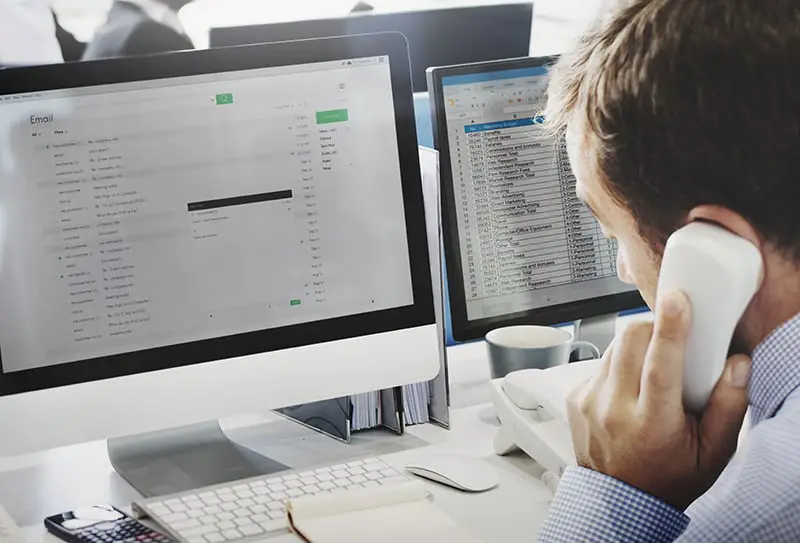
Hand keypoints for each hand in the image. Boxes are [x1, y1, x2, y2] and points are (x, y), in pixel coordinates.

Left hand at [566, 290, 751, 509]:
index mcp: (652, 424)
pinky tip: (630, 387)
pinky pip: (600, 362)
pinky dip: (618, 364)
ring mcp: (590, 401)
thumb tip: (736, 364)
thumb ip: (728, 407)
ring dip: (635, 346)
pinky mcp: (576, 397)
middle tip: (669, 337)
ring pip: (613, 346)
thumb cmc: (667, 477)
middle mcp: (614, 409)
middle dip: (652, 326)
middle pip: (629, 340)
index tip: (677, 300)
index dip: (670, 328)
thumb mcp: (711, 454)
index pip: (659, 365)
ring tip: (650, 371)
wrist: (620, 501)